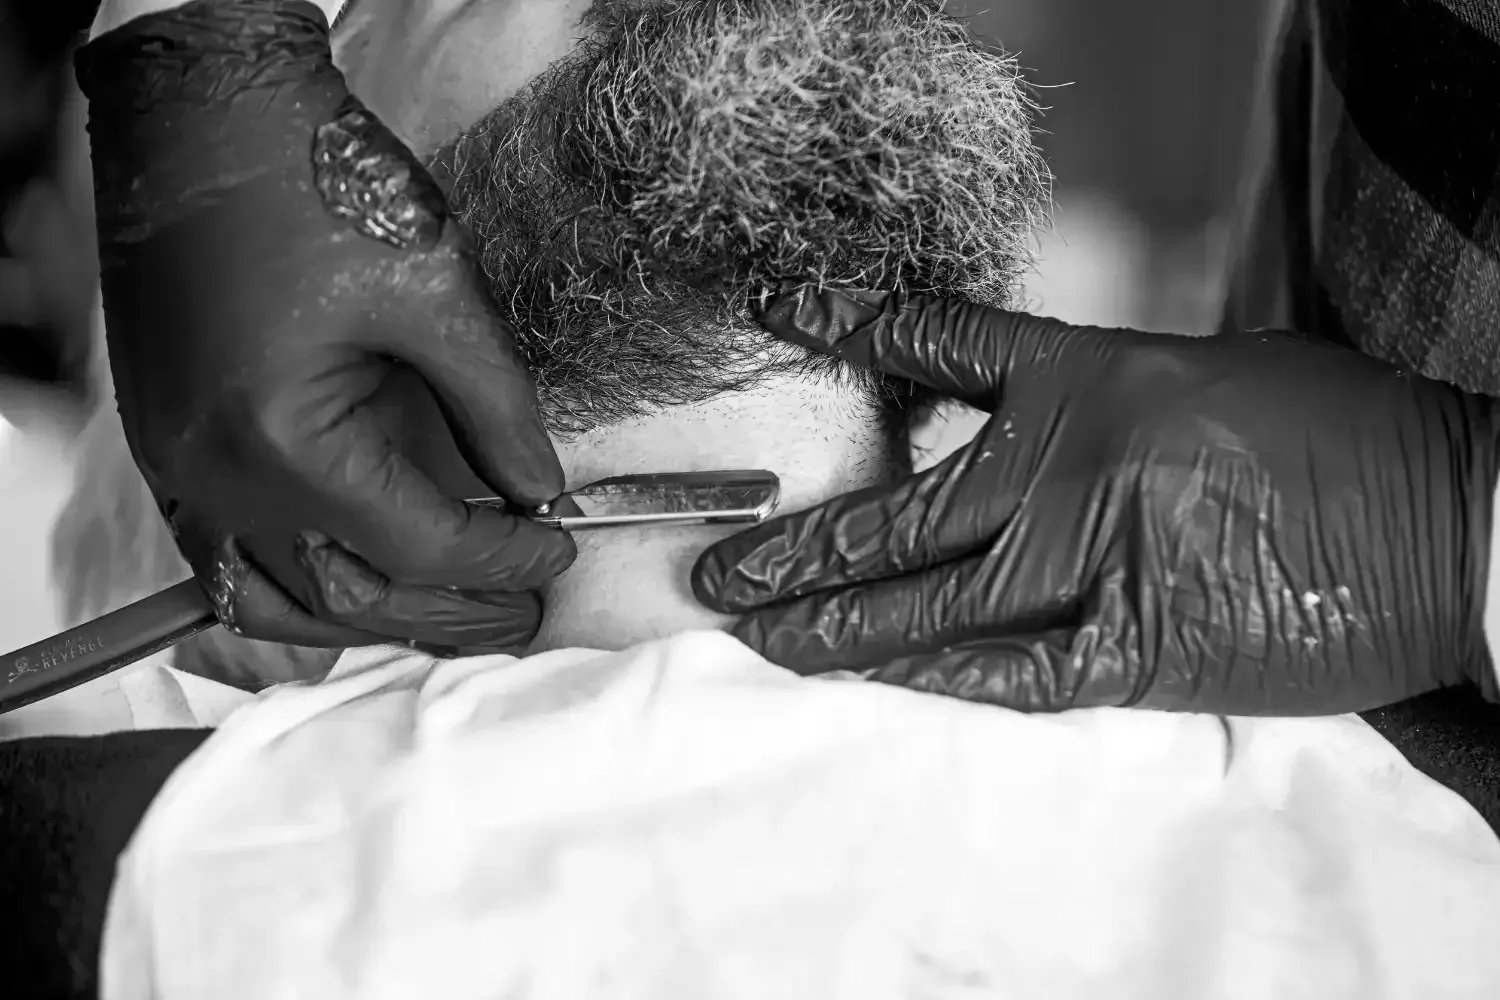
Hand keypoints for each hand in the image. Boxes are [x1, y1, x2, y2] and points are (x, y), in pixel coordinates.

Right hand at [75, 0, 573, 650]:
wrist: (196, 113)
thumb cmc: (310, 180)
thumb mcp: (434, 291)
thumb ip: (495, 405)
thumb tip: (540, 489)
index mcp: (281, 441)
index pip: (419, 544)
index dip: (501, 558)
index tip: (557, 549)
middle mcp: (215, 477)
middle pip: (348, 595)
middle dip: (450, 611)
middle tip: (524, 612)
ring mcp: (177, 469)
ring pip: (274, 600)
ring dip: (368, 616)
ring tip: (448, 614)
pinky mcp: (167, 448)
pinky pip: (222, 559)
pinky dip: (291, 588)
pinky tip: (346, 586)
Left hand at [692, 286, 1499, 714]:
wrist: (1442, 518)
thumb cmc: (1335, 431)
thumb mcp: (1202, 369)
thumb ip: (1098, 396)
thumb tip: (1025, 427)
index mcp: (1085, 376)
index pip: (934, 340)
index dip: (843, 317)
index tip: (775, 302)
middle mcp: (1066, 467)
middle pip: (896, 512)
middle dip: (798, 545)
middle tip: (722, 570)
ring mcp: (1091, 562)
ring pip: (925, 603)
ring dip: (830, 621)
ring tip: (756, 634)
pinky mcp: (1133, 649)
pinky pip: (1003, 670)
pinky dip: (930, 674)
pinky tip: (866, 678)